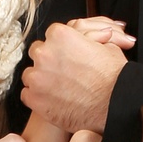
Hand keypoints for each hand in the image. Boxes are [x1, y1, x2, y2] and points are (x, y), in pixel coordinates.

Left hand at [22, 18, 134, 135]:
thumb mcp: (108, 47)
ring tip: (59, 88)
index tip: (67, 55)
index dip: (61, 46)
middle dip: (48, 61)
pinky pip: (27, 95)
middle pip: (38, 52)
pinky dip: (37, 98)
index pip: (52, 35)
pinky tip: (53, 100)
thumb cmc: (114, 78)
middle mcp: (44, 53)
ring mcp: (37, 78)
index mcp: (60, 35)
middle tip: (63, 72)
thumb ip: (91, 39)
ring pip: (30, 74)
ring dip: (41, 79)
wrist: (115, 106)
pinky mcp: (35, 99)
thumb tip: (91, 38)